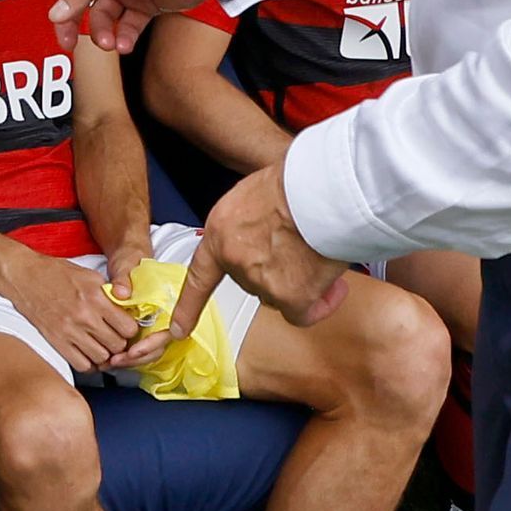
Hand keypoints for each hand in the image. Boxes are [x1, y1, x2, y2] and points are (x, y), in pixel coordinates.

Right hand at [0, 245, 148, 370]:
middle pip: (117, 345)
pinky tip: (87, 352)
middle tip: (114, 336)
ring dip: (104, 353)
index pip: (128, 327)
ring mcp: (69, 332)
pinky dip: (88, 362)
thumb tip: (128, 306)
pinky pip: (82, 365)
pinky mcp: (56, 342)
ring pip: (101, 358)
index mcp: (95, 298)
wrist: (24, 277)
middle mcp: (84, 317)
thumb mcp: (89, 275)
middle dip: (120, 342)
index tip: (126, 326)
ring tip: (101, 344)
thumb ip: (110, 292)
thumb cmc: (56, 273)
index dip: (130, 329)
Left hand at [173, 167, 349, 333]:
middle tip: (305, 249)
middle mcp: (235, 259)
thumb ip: (254, 223)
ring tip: (321, 252)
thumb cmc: (300, 181)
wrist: (321, 189)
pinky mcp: (288, 296)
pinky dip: (321, 302)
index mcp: (222, 231)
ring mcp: (259, 280)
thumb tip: (272, 234)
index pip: (201, 275)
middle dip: (280, 271)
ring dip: (303, 282)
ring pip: (282, 295)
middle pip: (256, 281)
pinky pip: (304, 312)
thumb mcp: (259, 194)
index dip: (189, 306)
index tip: (178, 328)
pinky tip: (333, 284)